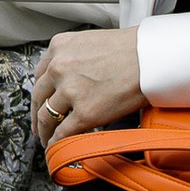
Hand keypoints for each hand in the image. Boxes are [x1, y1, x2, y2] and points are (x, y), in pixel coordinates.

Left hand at [30, 28, 142, 146]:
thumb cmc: (132, 50)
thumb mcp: (91, 43)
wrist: (152, 60)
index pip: (40, 74)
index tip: (40, 102)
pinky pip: (63, 132)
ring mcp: (69, 91)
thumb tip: (72, 77)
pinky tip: (57, 147)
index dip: (40, 92)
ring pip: (46, 116)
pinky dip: (56, 142)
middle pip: (38, 96)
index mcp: (59, 47)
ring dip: (46, 130)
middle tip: (39, 125)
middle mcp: (58, 67)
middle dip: (37, 113)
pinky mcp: (84, 113)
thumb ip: (75, 58)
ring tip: (48, 138)